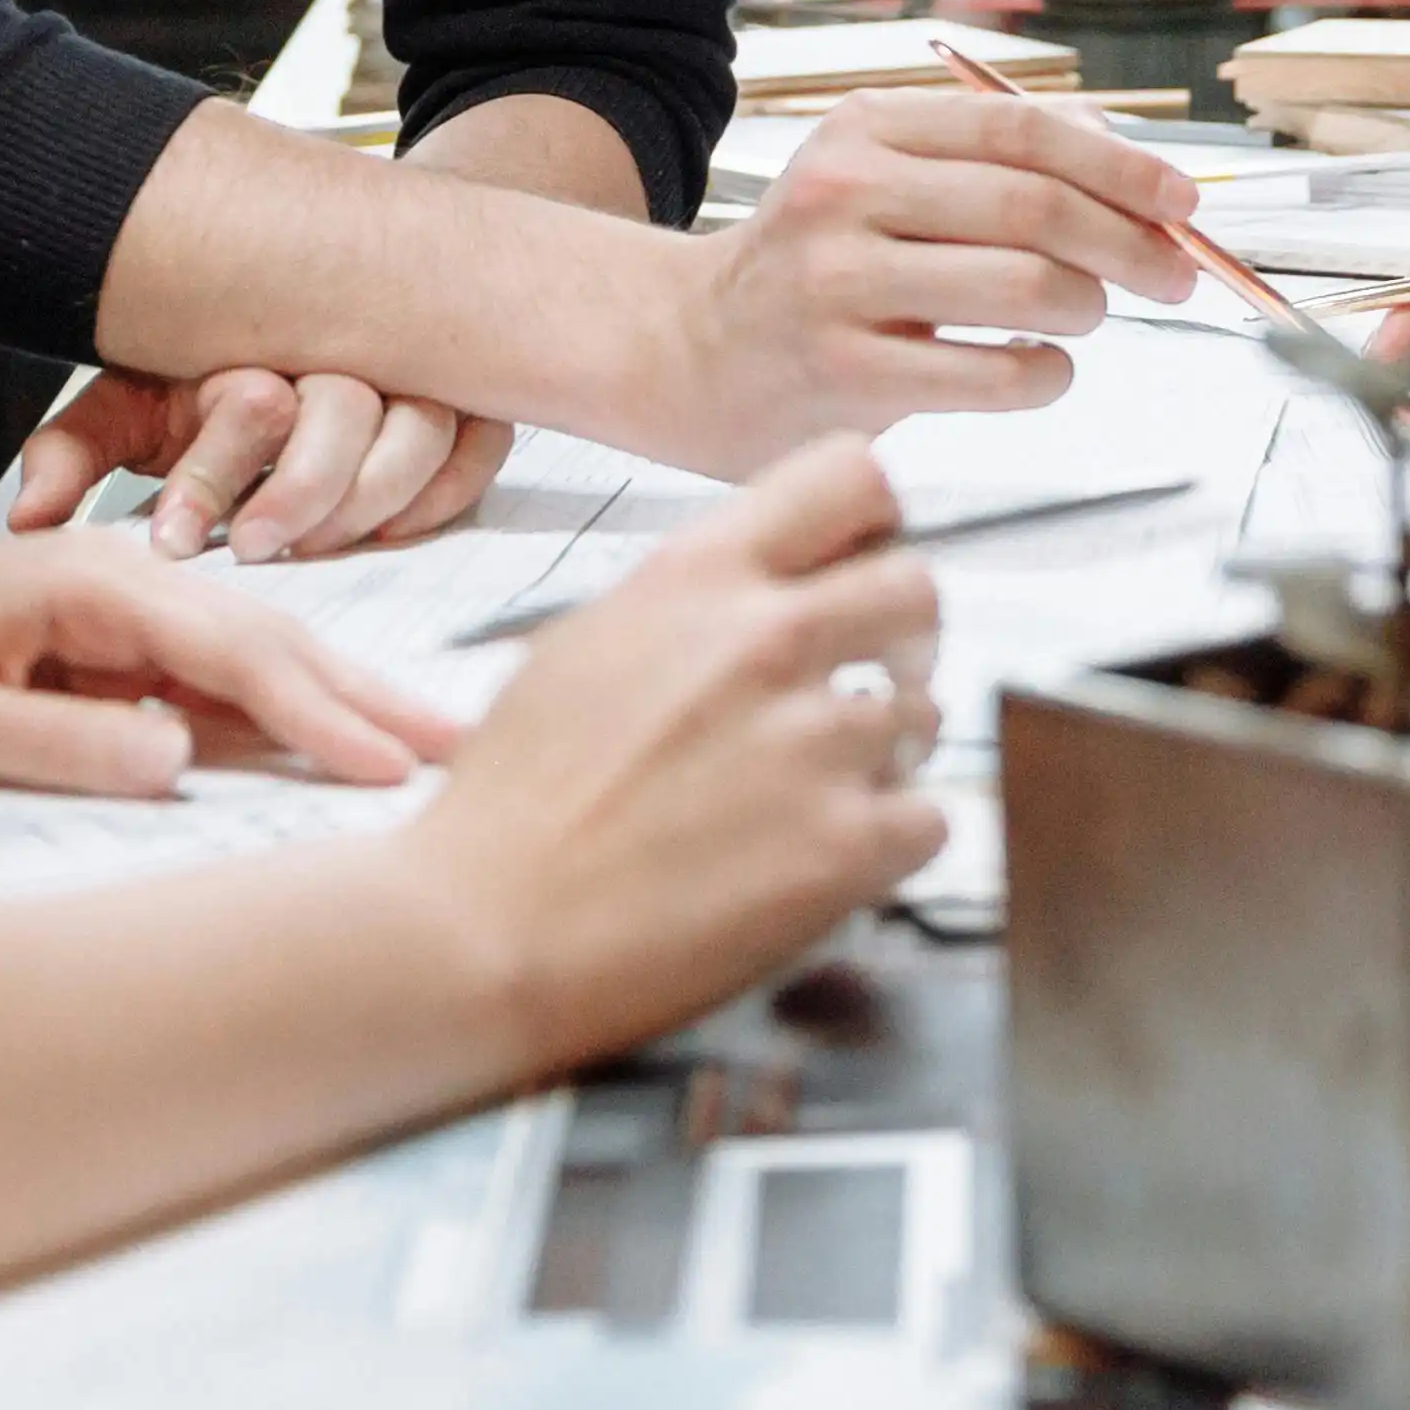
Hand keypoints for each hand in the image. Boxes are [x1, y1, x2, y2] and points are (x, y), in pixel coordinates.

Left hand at [0, 537, 469, 796]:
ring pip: (255, 658)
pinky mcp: (113, 652)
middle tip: (465, 746)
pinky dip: (285, 710)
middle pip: (271, 640)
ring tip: (430, 742)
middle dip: (370, 695)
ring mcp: (123, 615)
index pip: (233, 649)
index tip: (388, 763)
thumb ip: (60, 742)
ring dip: (341, 701)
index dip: (318, 712)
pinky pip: (216, 683)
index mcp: (91, 585)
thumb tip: (181, 757)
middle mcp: (124, 585)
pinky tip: (336, 739)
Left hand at [5, 366, 515, 560]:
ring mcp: (410, 375)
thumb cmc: (205, 377)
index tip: (178, 543)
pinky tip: (393, 528)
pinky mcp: (465, 404)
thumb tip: (26, 520)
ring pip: (422, 428)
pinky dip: (441, 492)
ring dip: (373, 496)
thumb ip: (76, 453)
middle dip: (300, 490)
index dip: (214, 479)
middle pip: (346, 412)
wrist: (313, 293)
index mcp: (252, 350)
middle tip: (256, 547)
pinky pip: (478, 448)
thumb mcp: (128, 405)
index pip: (248, 406)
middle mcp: (339, 354)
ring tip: (317, 547)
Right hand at [414, 439, 946, 1064]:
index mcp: (697, 577)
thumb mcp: (586, 644)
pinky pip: (931, 818)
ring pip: (925, 714)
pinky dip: (893, 841)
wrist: (478, 933)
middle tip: (877, 681)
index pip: (850, 476)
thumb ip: (692, 605)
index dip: (876, 520)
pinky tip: (830, 857)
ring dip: (887, 754)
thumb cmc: (509, 807)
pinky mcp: (843, 846)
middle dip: (905, 638)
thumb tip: (765, 591)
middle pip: (918, 589)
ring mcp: (812, 742)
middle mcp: (765, 640)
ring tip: (821, 793)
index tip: (871, 559)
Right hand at [649, 88, 1208, 464]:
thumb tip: (1121, 154)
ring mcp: (839, 283)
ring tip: (1088, 316)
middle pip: (1034, 206)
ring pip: (1022, 284)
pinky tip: (1046, 369)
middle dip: (1130, 242)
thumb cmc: (808, 265)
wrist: (686, 349)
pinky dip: (1047, 373)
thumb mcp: (877, 175)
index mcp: (867, 129)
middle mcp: (847, 193)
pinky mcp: (844, 372)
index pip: (1024, 129)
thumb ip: (988, 157)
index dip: (1122, 165)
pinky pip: (992, 372)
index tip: (1183, 201)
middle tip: (1173, 274)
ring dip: (1088, 306)